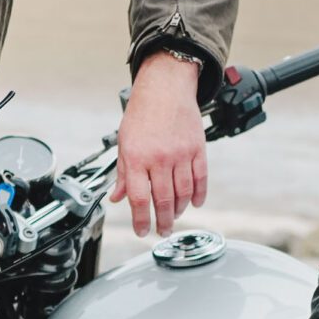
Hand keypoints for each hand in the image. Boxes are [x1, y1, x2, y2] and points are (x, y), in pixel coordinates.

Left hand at [112, 52, 207, 238]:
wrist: (165, 88)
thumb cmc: (142, 113)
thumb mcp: (124, 142)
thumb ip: (123, 173)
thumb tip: (117, 197)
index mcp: (137, 157)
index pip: (139, 198)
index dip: (140, 220)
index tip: (142, 231)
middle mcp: (159, 158)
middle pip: (163, 200)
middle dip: (162, 221)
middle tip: (162, 231)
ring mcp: (180, 154)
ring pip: (183, 192)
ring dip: (179, 210)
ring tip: (174, 216)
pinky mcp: (197, 149)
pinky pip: (200, 178)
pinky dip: (199, 194)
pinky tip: (195, 203)